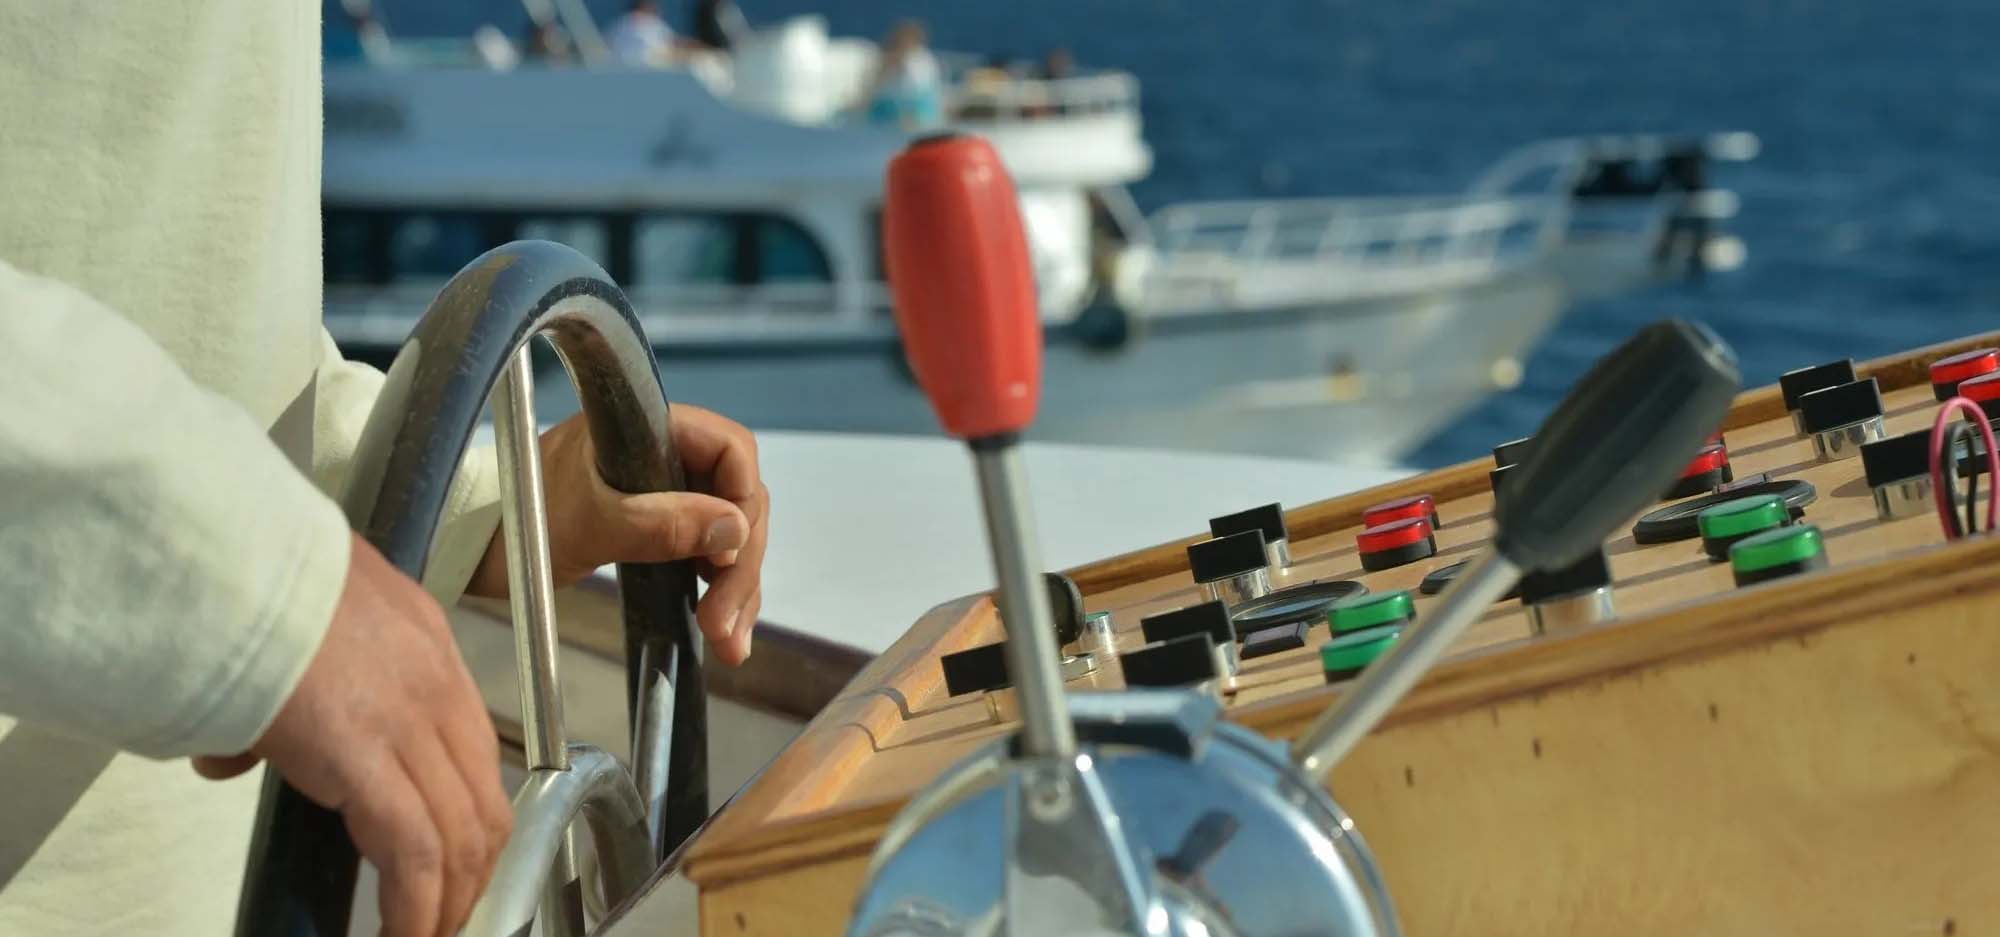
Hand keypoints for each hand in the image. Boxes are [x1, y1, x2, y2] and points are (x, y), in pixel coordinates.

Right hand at [194, 533, 511, 936]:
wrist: (218, 559)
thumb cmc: (244, 579)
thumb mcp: (287, 624)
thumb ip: (281, 689)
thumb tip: (237, 754)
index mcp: (424, 642)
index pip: (474, 745)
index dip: (472, 812)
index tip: (461, 855)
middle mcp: (434, 681)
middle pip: (484, 796)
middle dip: (475, 868)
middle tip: (453, 912)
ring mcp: (409, 719)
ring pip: (463, 831)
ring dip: (451, 898)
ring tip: (429, 934)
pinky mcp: (368, 757)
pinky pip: (414, 850)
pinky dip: (417, 906)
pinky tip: (406, 934)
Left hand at [467, 404, 769, 665]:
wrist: (471, 548)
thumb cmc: (516, 522)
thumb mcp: (590, 524)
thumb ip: (662, 524)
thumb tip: (734, 530)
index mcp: (650, 428)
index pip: (730, 450)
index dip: (740, 501)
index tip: (726, 556)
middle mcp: (665, 454)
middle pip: (736, 499)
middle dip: (739, 564)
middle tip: (723, 621)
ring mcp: (665, 492)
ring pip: (727, 534)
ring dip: (736, 588)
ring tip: (731, 643)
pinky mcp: (659, 527)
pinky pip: (705, 556)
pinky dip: (718, 593)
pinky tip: (723, 633)